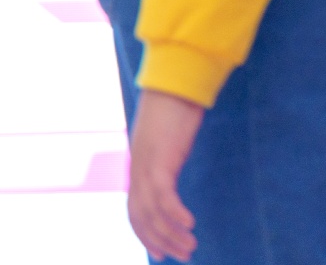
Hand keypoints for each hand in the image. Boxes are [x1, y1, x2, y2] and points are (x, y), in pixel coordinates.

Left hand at [128, 89, 204, 261]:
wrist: (177, 79)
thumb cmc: (176, 107)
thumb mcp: (168, 139)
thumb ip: (166, 156)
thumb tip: (172, 167)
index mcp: (138, 165)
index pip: (134, 211)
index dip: (145, 235)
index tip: (161, 254)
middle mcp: (138, 166)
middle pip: (140, 216)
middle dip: (160, 240)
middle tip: (182, 257)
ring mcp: (147, 161)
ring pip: (152, 209)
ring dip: (171, 233)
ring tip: (191, 247)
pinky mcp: (161, 155)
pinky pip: (163, 193)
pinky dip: (174, 212)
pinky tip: (189, 223)